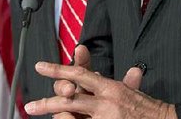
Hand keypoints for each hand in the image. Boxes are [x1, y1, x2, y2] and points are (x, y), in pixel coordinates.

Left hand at [25, 46, 175, 118]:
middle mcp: (106, 100)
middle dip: (47, 102)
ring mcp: (106, 116)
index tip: (40, 67)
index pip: (80, 74)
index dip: (58, 69)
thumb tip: (134, 72)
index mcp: (111, 87)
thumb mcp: (135, 93)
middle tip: (30, 106)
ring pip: (72, 113)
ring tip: (50, 117)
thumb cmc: (149, 110)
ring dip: (60, 117)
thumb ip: (128, 83)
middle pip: (69, 97)